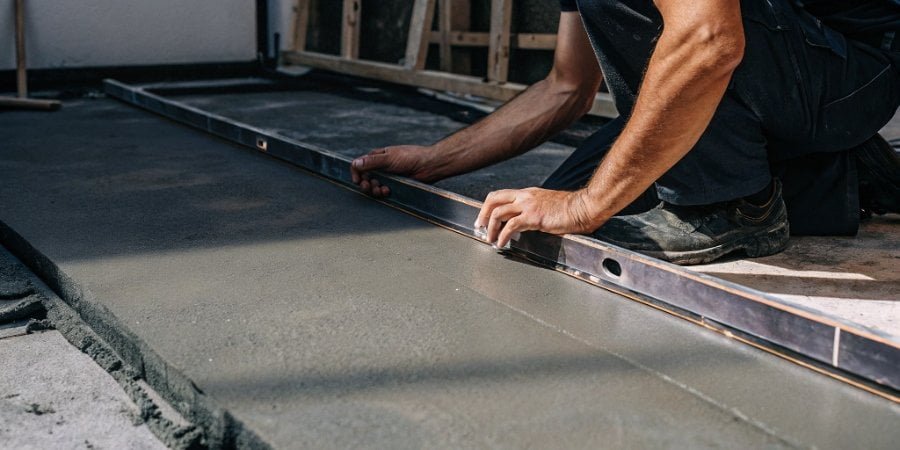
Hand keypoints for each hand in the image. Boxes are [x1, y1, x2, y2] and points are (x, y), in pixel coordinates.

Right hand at [351, 145, 434, 196]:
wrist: (428, 166)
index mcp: (377, 157)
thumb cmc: (410, 157)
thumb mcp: (389, 158)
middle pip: (364, 178)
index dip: (356, 173)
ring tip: (381, 189)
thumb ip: (371, 162)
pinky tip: (387, 191)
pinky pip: (382, 191)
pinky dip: (382, 192)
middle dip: (365, 184)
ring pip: (373, 186)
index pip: (359, 165)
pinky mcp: (394, 185)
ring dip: (374, 189)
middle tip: (369, 186)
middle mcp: (380, 167)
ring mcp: (387, 176)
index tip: (357, 180)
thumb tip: (355, 164)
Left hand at [475, 187, 602, 247]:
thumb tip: (525, 221)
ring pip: (498, 213)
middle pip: (493, 200)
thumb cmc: (571, 209)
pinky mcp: (533, 217)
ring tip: (491, 239)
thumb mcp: (547, 205)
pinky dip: (503, 236)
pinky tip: (502, 243)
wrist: (583, 207)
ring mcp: (528, 205)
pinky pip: (511, 226)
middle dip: (483, 214)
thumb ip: (534, 210)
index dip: (488, 206)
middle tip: (480, 228)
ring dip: (491, 228)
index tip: (484, 218)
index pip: (500, 195)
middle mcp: (525, 196)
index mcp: (527, 193)